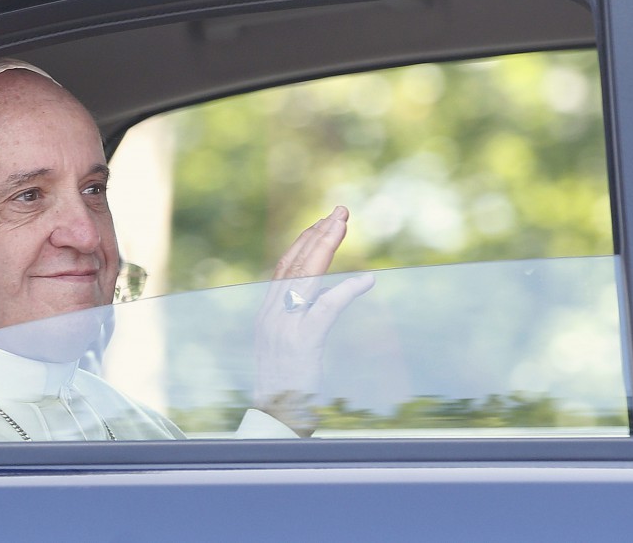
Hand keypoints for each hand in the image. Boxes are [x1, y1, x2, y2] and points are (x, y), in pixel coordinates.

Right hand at [254, 206, 373, 435]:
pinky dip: (345, 290)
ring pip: (305, 275)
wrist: (274, 419)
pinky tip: (365, 279)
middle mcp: (271, 314)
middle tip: (340, 211)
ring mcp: (285, 327)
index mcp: (267, 314)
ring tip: (343, 224)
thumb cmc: (286, 388)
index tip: (323, 222)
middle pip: (294, 262)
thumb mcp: (287, 348)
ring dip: (325, 246)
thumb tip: (324, 296)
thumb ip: (300, 319)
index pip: (284, 266)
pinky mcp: (303, 342)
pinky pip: (325, 309)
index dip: (304, 241)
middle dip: (317, 233)